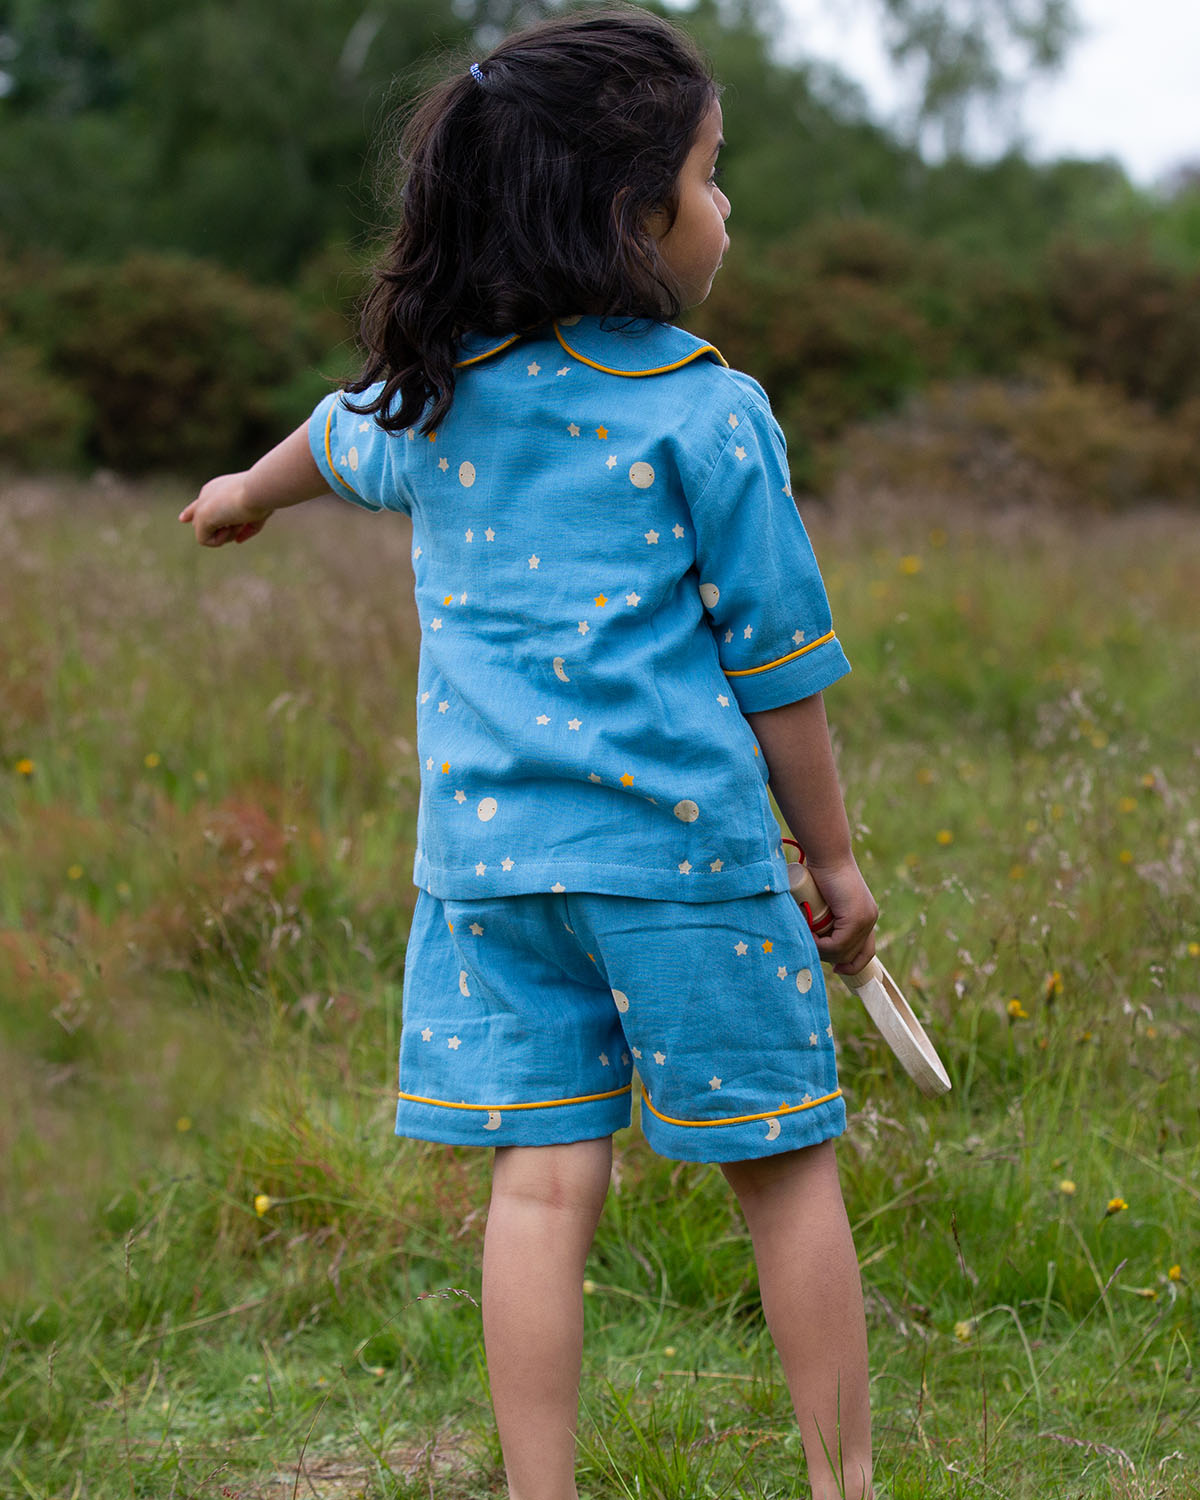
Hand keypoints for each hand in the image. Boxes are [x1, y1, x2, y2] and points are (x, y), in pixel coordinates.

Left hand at [179, 473, 271, 546]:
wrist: (259, 490)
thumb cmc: (263, 498)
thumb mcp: (258, 514)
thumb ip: (247, 527)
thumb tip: (237, 540)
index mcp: (218, 489)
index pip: (201, 502)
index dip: (192, 512)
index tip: (183, 519)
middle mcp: (207, 495)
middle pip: (201, 522)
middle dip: (224, 530)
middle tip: (242, 520)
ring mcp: (202, 506)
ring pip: (206, 532)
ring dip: (226, 534)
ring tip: (239, 520)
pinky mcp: (201, 517)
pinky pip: (204, 540)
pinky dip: (221, 538)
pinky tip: (231, 525)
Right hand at [804, 856, 876, 975]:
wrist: (827, 856)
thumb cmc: (821, 872)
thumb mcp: (827, 900)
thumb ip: (827, 914)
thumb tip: (813, 936)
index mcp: (866, 916)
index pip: (866, 951)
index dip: (852, 964)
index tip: (836, 968)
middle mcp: (870, 919)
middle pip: (853, 955)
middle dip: (831, 958)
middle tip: (812, 947)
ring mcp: (865, 919)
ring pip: (844, 951)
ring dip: (823, 951)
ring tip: (807, 939)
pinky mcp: (855, 918)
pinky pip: (838, 944)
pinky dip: (822, 946)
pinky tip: (810, 938)